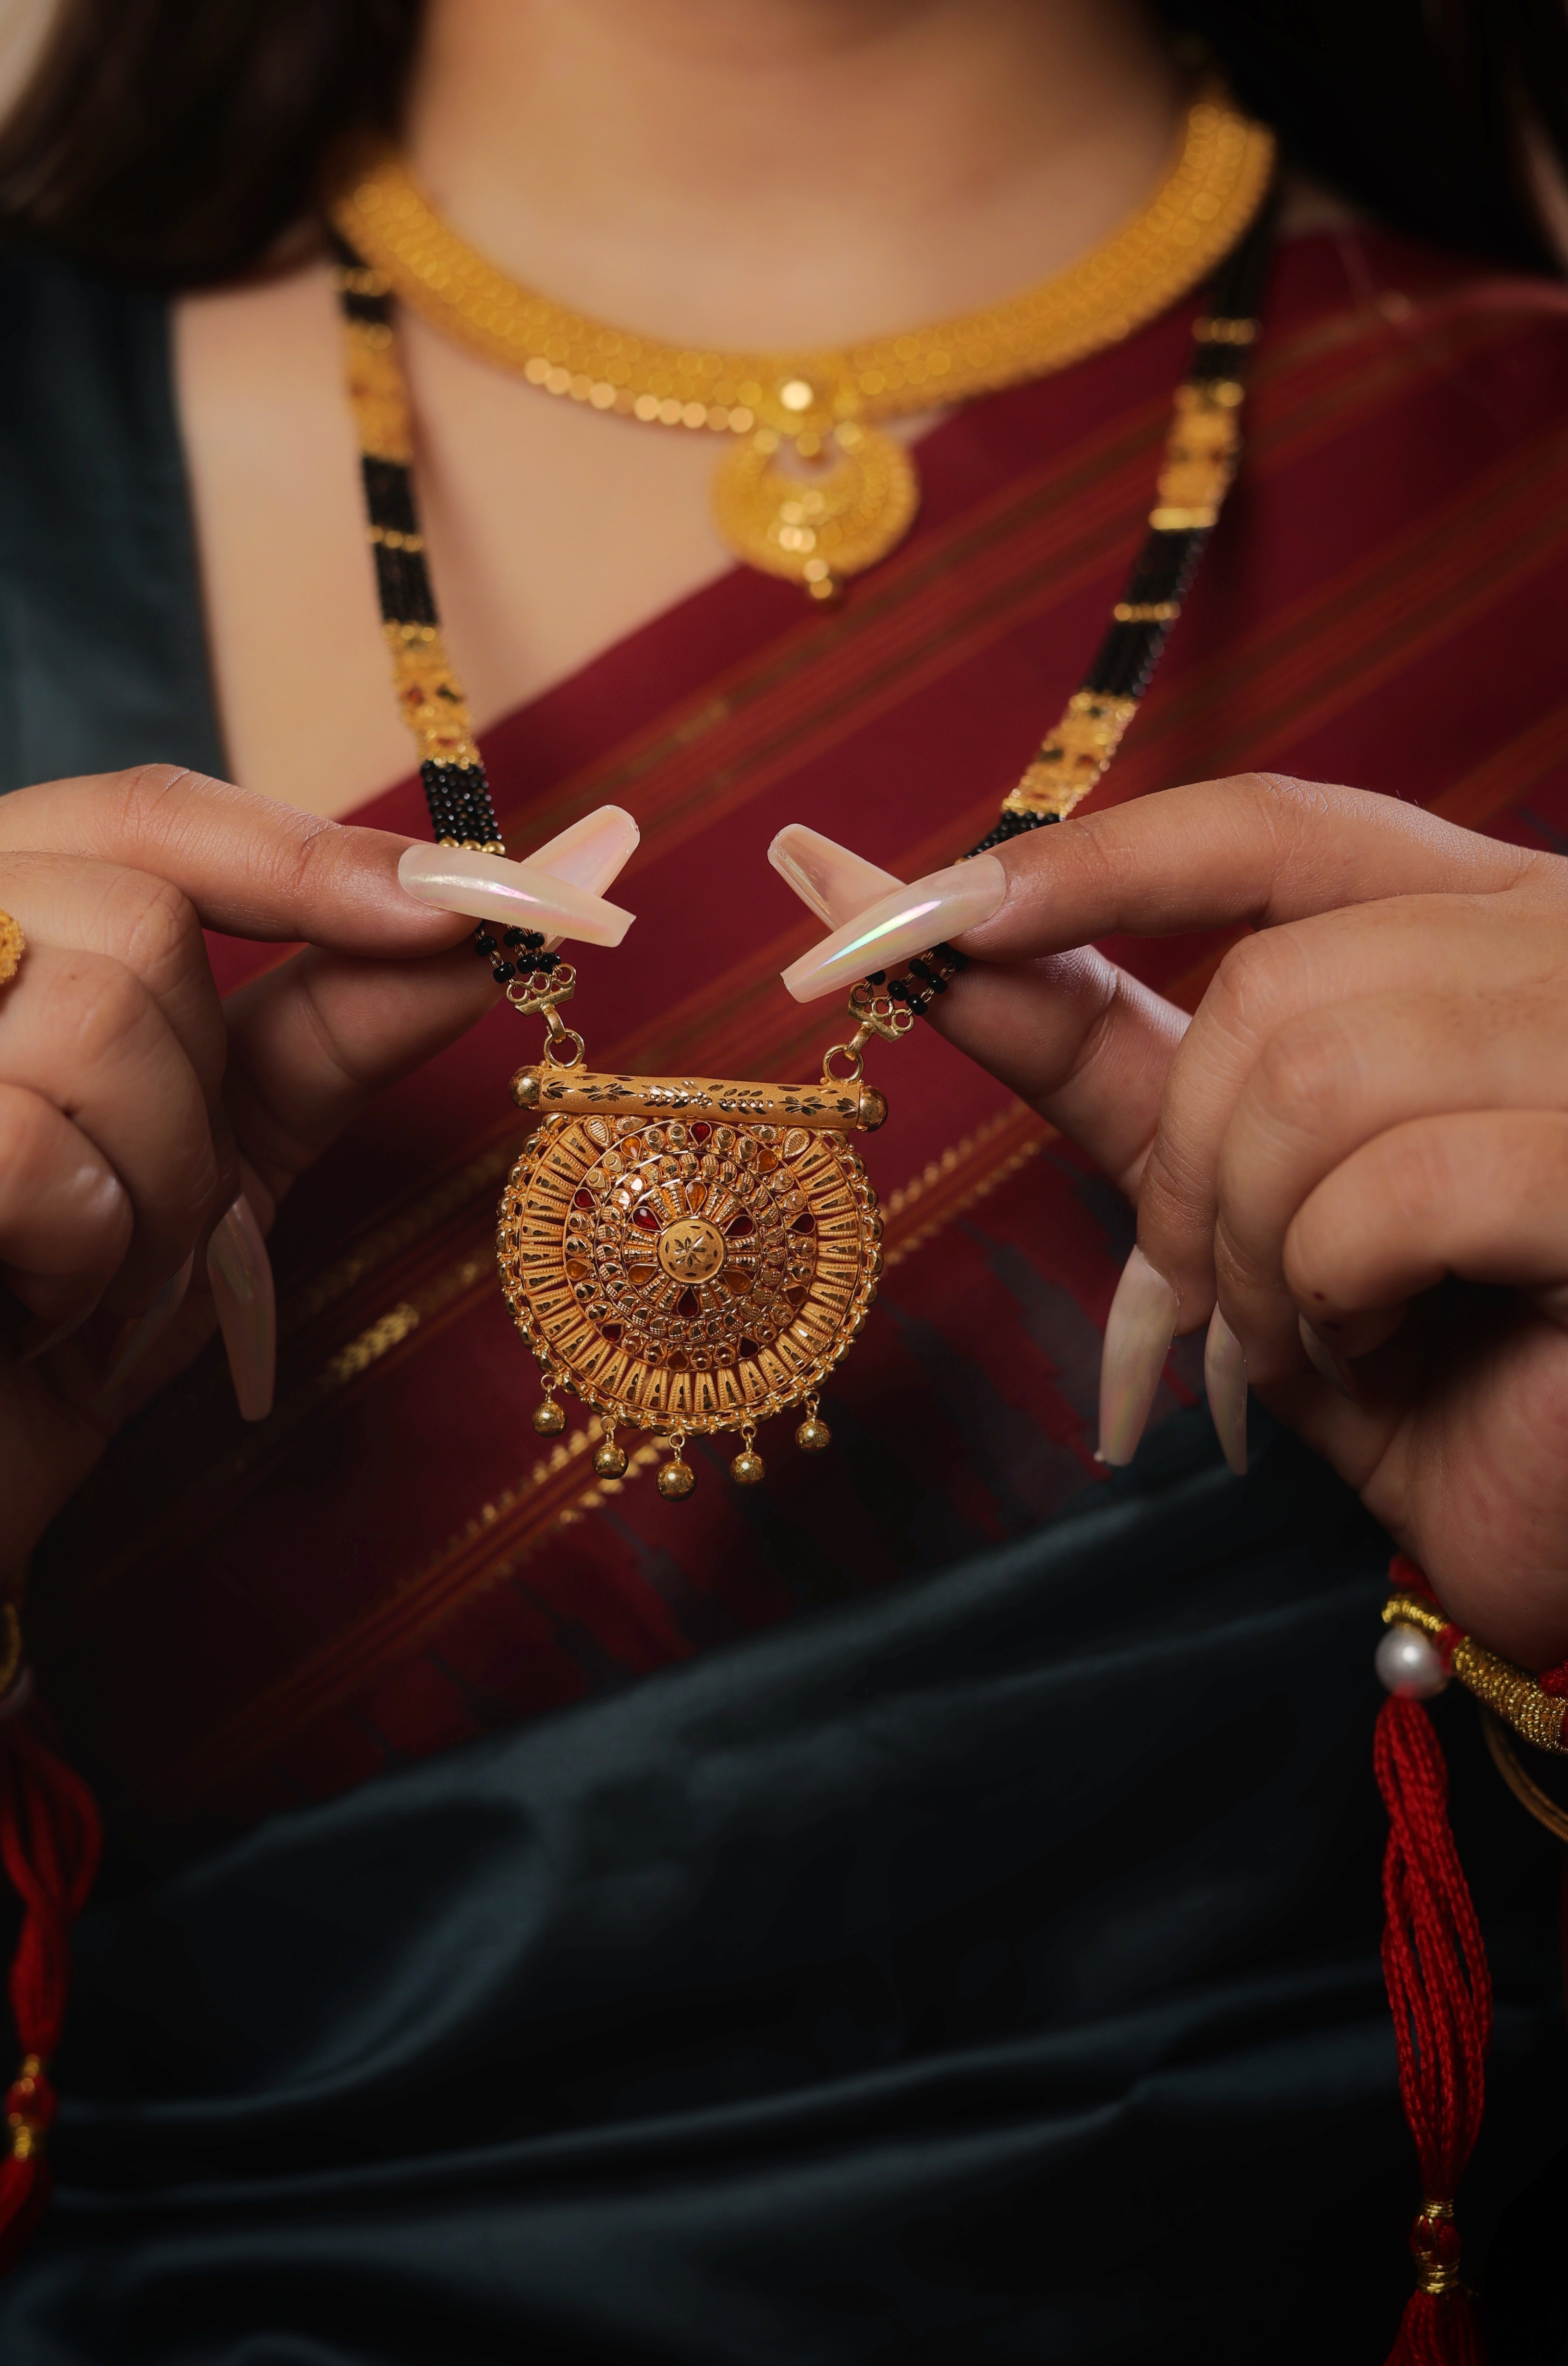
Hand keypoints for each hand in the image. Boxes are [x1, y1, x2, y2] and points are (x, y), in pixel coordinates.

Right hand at [0, 767, 507, 1671]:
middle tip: (148, 1218)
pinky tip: (25, 1306)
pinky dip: (76, 1250)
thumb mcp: (230, 1138)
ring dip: (152, 1191)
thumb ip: (345, 1012)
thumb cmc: (53, 1301)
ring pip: (92, 1026)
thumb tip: (513, 907)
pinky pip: (18, 1149)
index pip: (149, 813)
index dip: (319, 860)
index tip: (484, 905)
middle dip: (202, 1099)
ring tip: (85, 1272)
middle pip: (138, 920)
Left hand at [774, 776, 1567, 1666]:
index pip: (1267, 831)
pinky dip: (1337, 1293)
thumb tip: (905, 927)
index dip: (1084, 864)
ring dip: (1255, 1248)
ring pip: (1315, 1079)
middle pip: (1268, 985)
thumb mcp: (1234, 1190)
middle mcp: (1561, 947)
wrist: (1549, 1534)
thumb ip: (1108, 1053)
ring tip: (1311, 1336)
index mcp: (1479, 920)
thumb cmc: (1412, 1363)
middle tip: (1219, 1300)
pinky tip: (1383, 1348)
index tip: (867, 899)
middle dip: (1192, 1167)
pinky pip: (1399, 1187)